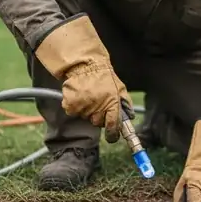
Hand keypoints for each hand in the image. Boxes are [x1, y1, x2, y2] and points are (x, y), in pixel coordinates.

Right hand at [34, 13, 133, 142]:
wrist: (84, 64)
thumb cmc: (103, 75)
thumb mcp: (119, 87)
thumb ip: (125, 103)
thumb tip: (130, 117)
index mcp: (112, 103)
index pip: (114, 125)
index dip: (113, 134)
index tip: (112, 137)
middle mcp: (98, 107)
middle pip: (97, 122)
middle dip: (98, 116)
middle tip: (97, 102)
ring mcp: (84, 107)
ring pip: (85, 116)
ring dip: (87, 109)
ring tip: (88, 94)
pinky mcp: (70, 105)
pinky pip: (73, 111)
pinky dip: (74, 105)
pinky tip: (78, 94)